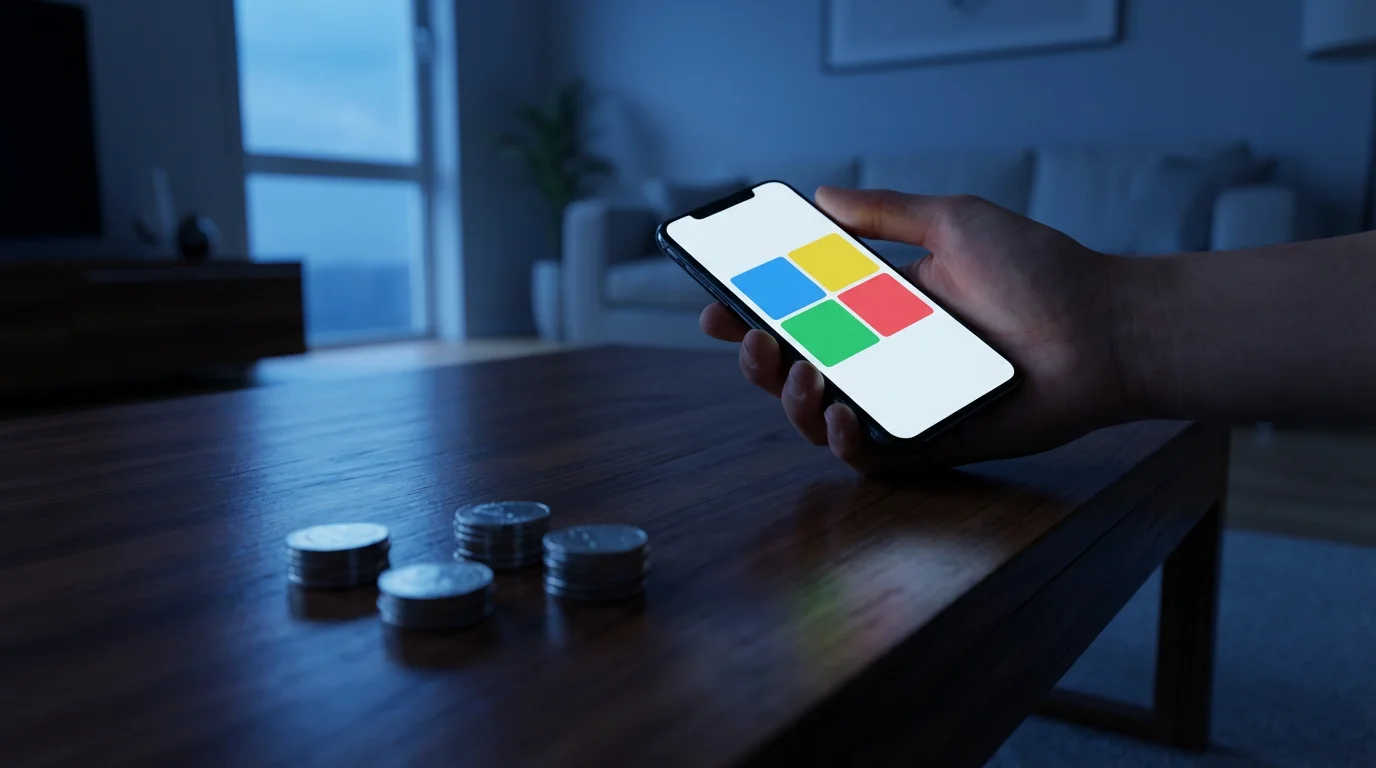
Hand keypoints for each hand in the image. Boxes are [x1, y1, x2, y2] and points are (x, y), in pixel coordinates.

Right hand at [701, 187, 1133, 473]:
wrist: (1103, 328)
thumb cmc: (1040, 271)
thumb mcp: (954, 223)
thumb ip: (886, 212)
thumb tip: (822, 194)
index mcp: (881, 309)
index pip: (799, 316)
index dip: (750, 315)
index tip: (716, 305)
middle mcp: (884, 358)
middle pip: (792, 370)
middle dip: (754, 359)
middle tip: (750, 338)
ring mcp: (903, 404)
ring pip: (817, 419)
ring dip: (790, 400)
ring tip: (802, 373)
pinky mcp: (930, 443)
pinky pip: (869, 458)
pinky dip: (844, 442)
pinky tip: (842, 416)